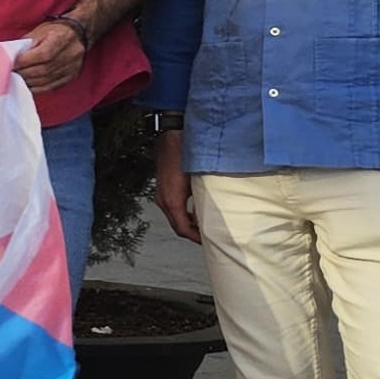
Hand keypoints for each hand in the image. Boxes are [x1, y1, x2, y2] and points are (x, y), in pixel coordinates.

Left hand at [16, 17, 90, 93]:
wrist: (77, 33)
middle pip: (43, 70)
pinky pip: (53, 86)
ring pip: (47, 80)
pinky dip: (38, 88)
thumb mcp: (38, 32)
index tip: (11, 65)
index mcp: (60, 39)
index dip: (24, 62)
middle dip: (24, 73)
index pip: (41, 55)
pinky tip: (28, 85)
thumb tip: (11, 59)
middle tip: (10, 74)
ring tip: (17, 80)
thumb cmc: (54, 31)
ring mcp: (72, 67)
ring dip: (29, 82)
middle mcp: (70, 54)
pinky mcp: (71, 76)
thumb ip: (25, 45)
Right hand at [149, 127, 198, 242]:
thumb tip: (217, 215)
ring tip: (204, 226)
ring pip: (174, 217)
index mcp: (172, 200)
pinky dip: (183, 214)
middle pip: (177, 226)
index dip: (196, 238)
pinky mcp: (163, 188)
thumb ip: (206, 199)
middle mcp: (164, 200)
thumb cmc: (188, 155)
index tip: (208, 242)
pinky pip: (172, 208)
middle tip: (209, 237)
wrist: (173, 136)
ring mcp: (161, 194)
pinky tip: (195, 211)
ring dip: (188, 224)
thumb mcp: (200, 180)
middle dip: (193, 233)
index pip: (182, 229)